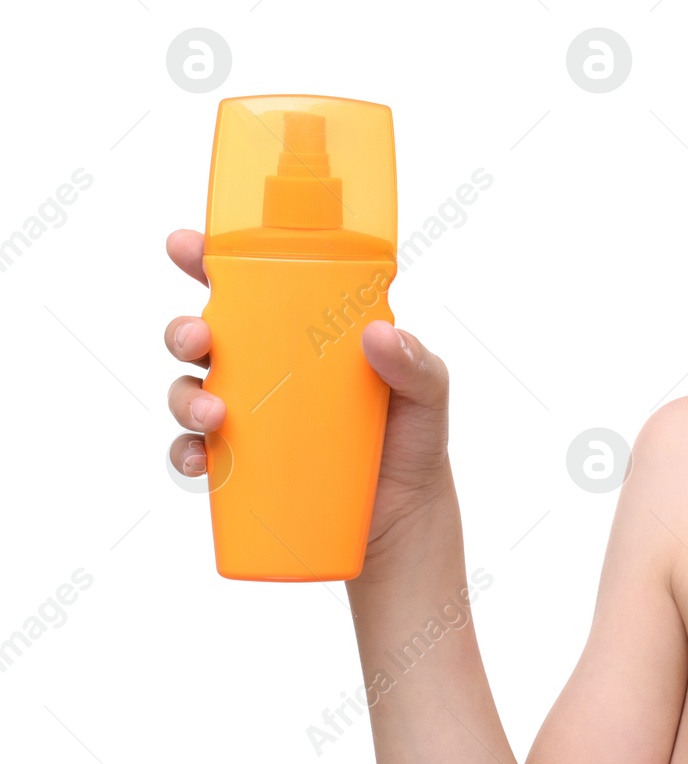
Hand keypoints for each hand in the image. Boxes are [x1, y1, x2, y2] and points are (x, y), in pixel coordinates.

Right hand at [163, 228, 454, 572]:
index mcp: (305, 332)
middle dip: (184, 330)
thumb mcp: (427, 392)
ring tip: (214, 416)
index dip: (209, 260)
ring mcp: (250, 415)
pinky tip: (202, 462)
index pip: (252, 285)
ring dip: (184, 398)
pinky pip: (194, 453)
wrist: (407, 516)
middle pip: (204, 335)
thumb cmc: (413, 439)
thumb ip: (415, 362)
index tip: (184, 247)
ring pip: (189, 390)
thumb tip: (378, 333)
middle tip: (199, 340)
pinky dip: (187, 455)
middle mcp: (268, 366)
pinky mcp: (241, 463)